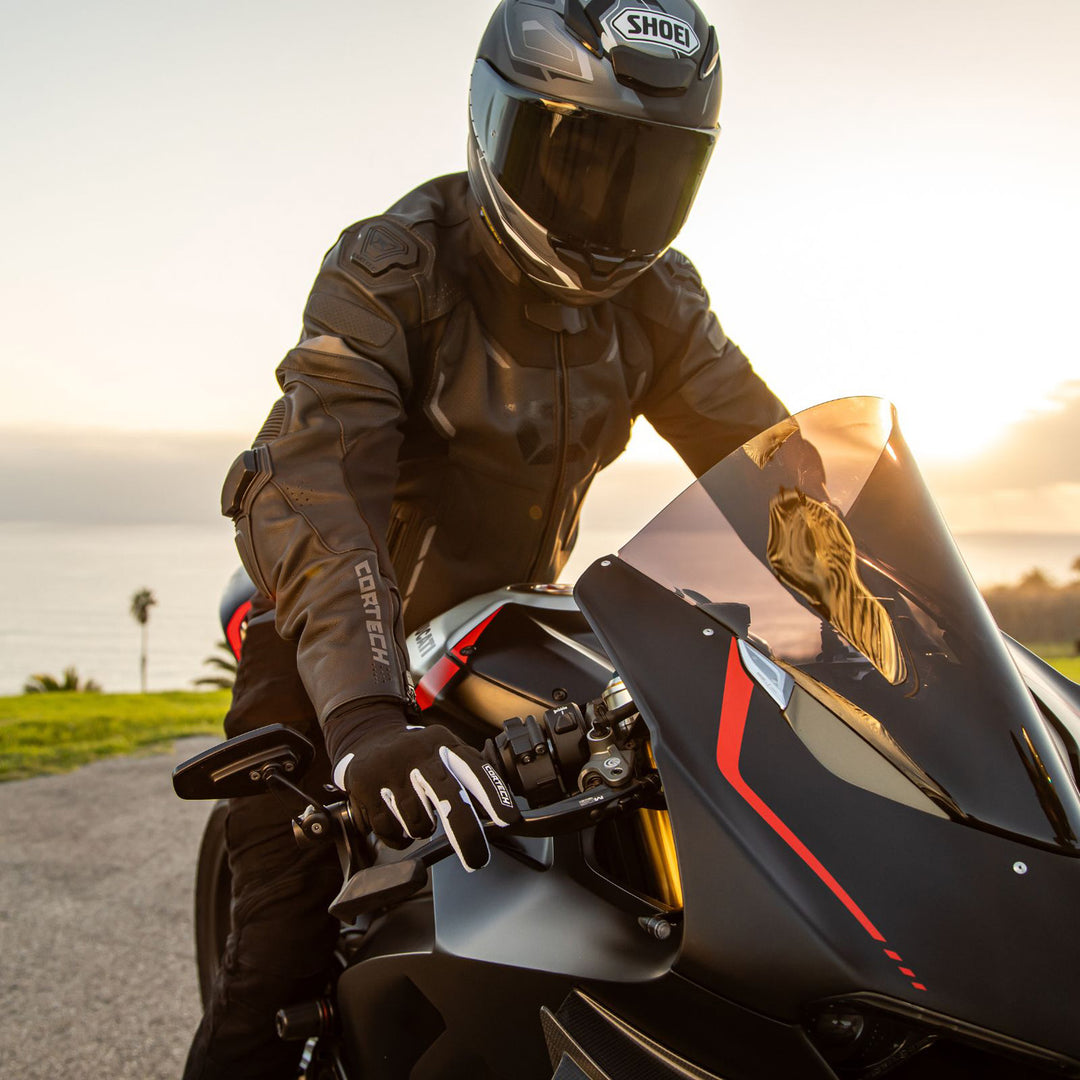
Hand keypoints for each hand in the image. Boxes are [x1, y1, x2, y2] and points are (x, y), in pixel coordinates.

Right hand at [331, 710, 519, 870]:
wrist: (367, 737)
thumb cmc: (416, 755)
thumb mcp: (443, 752)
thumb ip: (467, 775)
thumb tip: (496, 813)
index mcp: (443, 743)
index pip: (474, 768)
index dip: (493, 794)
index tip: (509, 820)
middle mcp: (418, 753)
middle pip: (448, 797)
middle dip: (466, 833)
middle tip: (478, 860)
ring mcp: (391, 769)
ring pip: (420, 823)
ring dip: (422, 830)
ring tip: (415, 812)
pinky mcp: (366, 787)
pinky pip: (393, 832)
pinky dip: (399, 836)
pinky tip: (396, 818)